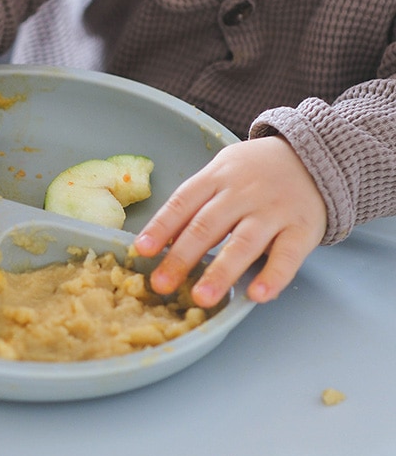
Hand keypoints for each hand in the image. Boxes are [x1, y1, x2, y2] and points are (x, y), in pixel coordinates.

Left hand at [134, 136, 327, 305]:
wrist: (313, 157)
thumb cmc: (254, 174)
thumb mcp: (221, 174)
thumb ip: (196, 205)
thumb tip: (163, 242)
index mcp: (217, 178)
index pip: (183, 203)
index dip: (161, 227)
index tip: (142, 250)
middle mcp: (243, 193)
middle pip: (207, 226)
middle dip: (182, 258)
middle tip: (161, 285)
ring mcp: (274, 210)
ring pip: (243, 243)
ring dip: (221, 272)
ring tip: (202, 298)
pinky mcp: (303, 228)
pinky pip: (288, 255)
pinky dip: (273, 276)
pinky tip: (257, 295)